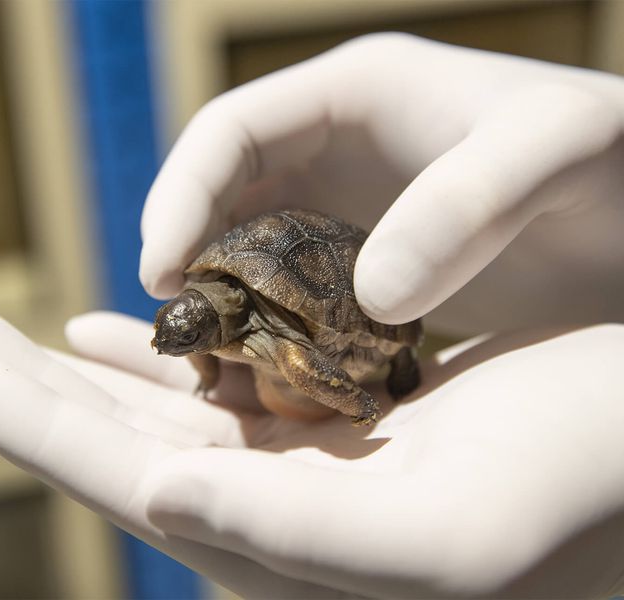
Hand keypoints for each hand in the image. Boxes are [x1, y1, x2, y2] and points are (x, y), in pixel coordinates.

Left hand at [0, 304, 623, 598]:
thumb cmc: (575, 496)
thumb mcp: (441, 539)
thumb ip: (295, 535)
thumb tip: (161, 495)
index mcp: (285, 547)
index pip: (129, 484)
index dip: (40, 429)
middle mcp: (277, 513)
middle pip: (125, 443)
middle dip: (34, 389)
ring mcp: (300, 465)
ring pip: (163, 411)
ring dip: (86, 371)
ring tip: (16, 330)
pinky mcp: (330, 423)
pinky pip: (223, 385)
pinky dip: (169, 355)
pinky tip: (133, 329)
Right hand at [140, 33, 623, 334]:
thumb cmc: (614, 161)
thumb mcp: (558, 150)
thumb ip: (470, 202)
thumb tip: (373, 294)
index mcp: (352, 94)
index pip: (228, 131)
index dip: (180, 196)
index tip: (160, 276)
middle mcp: (335, 149)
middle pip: (222, 197)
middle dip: (188, 259)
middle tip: (179, 333)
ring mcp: (345, 210)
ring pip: (251, 254)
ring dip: (226, 306)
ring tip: (213, 366)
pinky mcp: (362, 267)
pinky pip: (292, 297)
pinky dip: (274, 333)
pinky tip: (275, 379)